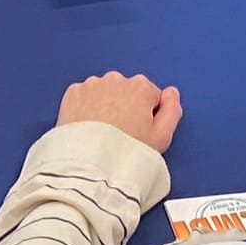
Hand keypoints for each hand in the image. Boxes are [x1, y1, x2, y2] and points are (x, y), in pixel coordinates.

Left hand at [58, 73, 182, 153]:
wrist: (89, 164)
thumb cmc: (125, 152)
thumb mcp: (162, 137)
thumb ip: (172, 110)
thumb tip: (171, 94)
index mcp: (141, 87)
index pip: (151, 96)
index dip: (148, 116)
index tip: (140, 131)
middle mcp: (116, 80)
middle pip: (127, 92)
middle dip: (126, 107)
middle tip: (121, 134)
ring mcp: (92, 85)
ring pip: (104, 93)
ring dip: (105, 107)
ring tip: (103, 134)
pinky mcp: (73, 93)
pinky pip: (84, 97)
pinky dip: (86, 108)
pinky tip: (88, 128)